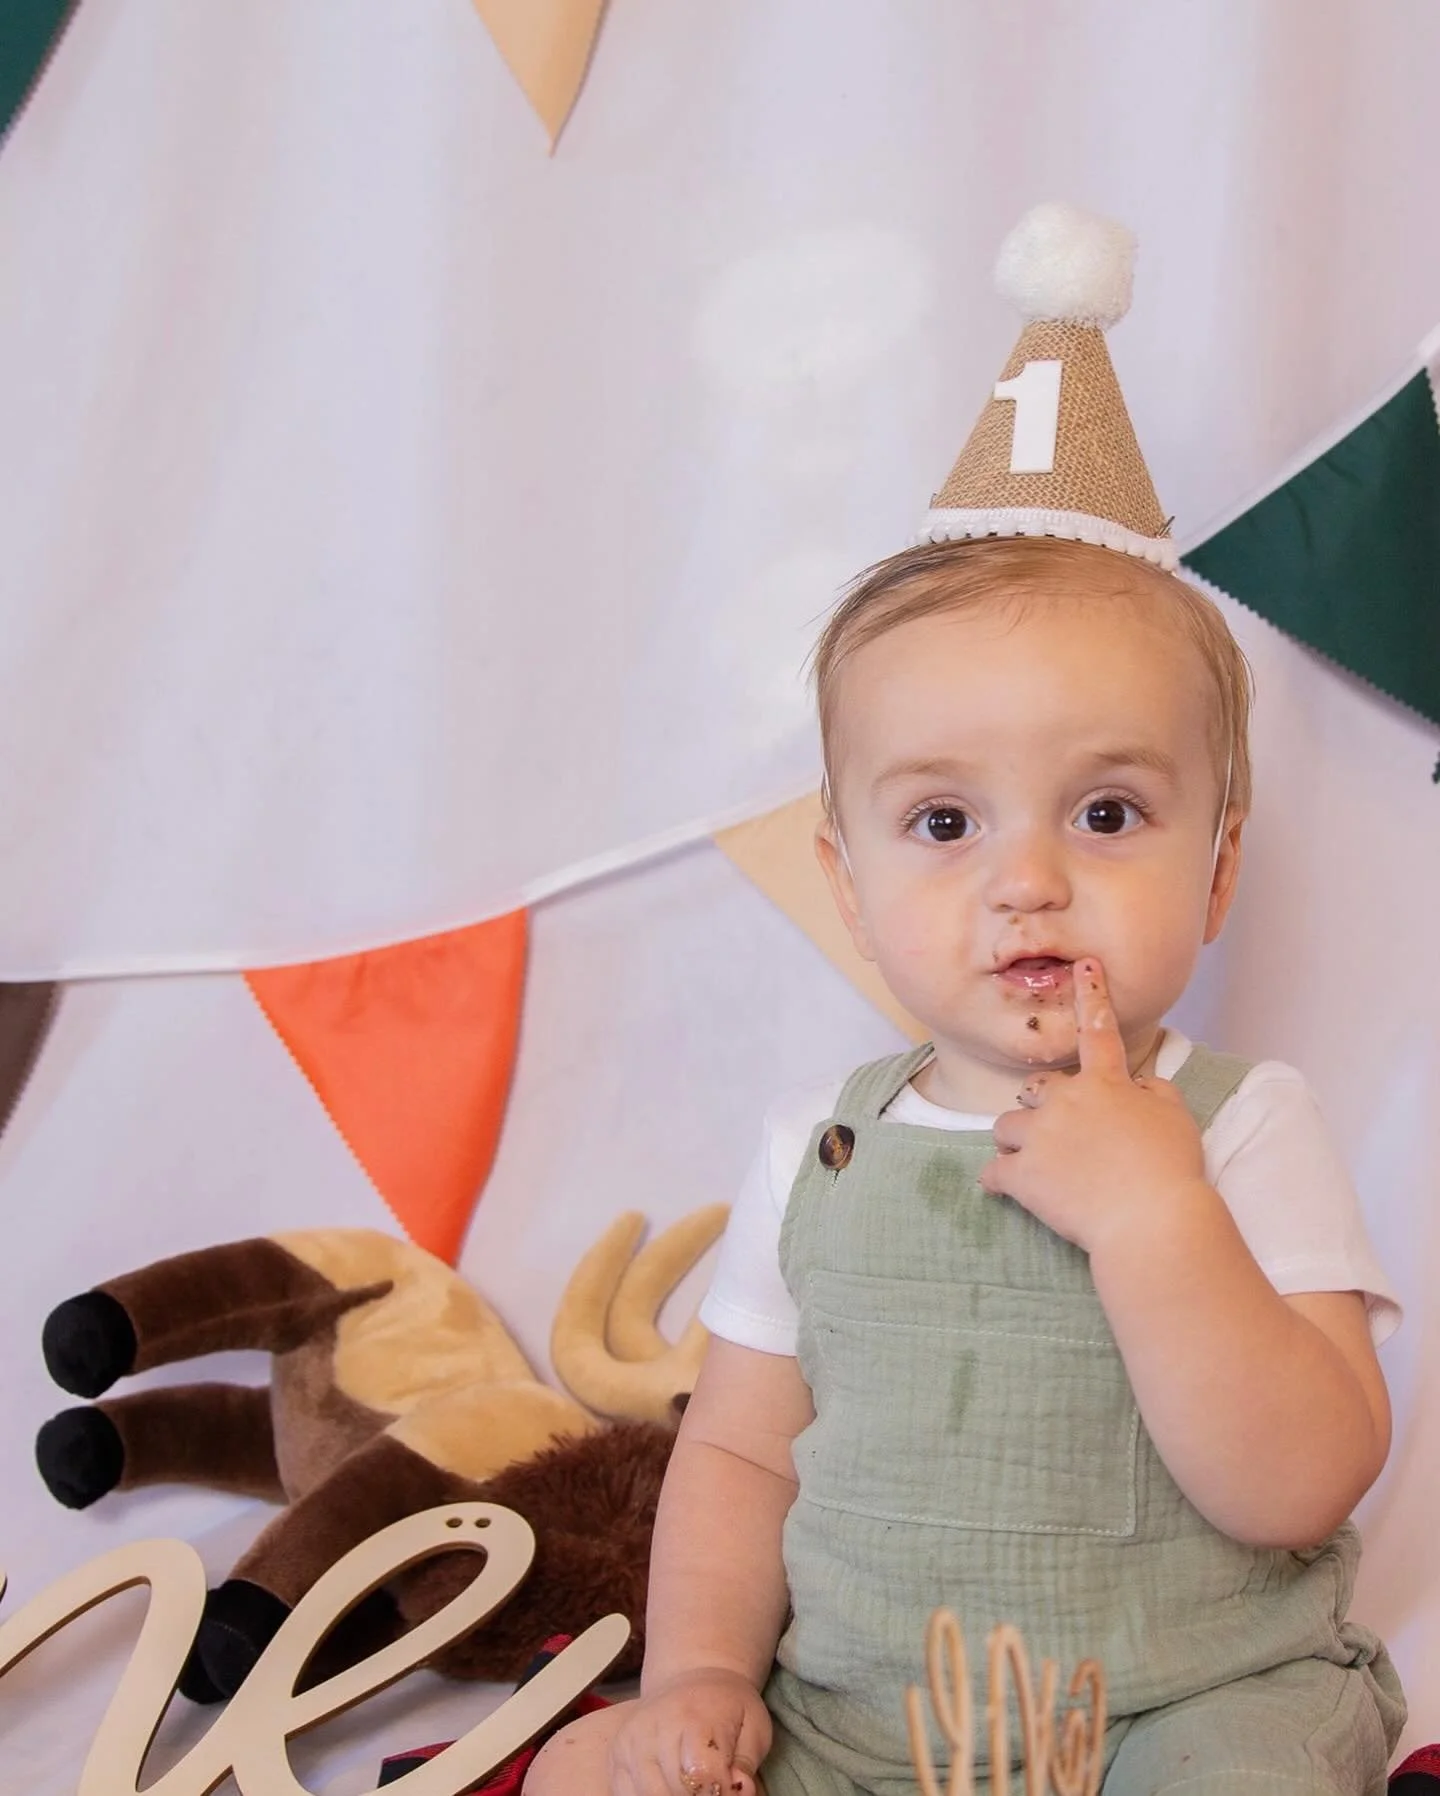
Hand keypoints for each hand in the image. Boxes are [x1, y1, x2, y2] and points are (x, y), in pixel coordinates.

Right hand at [608, 1667, 769, 1795]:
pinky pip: (626, 1795)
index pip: (703, 1775)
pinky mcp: (615, 1755)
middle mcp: (654, 1727)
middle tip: (712, 1786)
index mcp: (693, 1716)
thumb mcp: (753, 1725)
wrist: (692, 1677)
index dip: (722, 1792)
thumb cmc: (727, 1705)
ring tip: (691, 1785)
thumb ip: (747, 1763)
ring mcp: (630, 1742)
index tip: (730, 1786)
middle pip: (675, 1791)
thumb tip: (741, 1791)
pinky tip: (667, 1785)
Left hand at [978, 958, 1208, 1252]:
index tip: (1084, 966)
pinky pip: (993, 1172)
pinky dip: (997, 1180)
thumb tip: (1138, 1085)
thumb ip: (1155, 1091)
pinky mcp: (1022, 1175)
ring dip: (1017, 1141)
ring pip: (1005, 1127)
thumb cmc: (1171, 1169)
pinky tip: (1005, 1189)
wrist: (1150, 1220)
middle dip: (1040, 1106)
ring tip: (1040, 1164)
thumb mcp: (1177, 1117)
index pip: (1098, 1029)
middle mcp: (1066, 1101)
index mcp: (1106, 1083)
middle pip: (1034, 1089)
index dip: (1091, 995)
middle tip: (1060, 1132)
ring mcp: (1039, 1137)